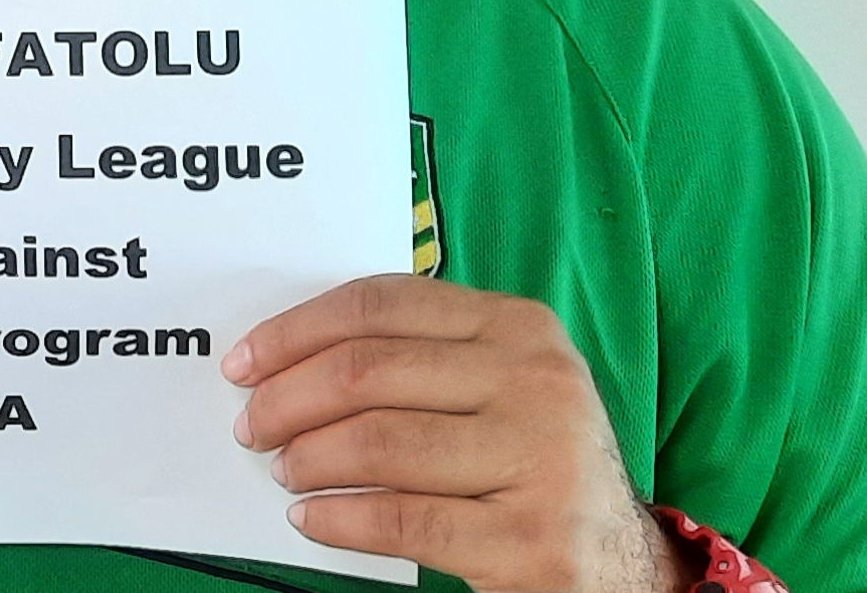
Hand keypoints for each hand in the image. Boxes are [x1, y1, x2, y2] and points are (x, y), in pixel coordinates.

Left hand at [225, 275, 679, 592]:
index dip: (297, 330)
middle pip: (369, 371)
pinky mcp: (530, 538)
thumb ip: (416, 357)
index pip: (383, 304)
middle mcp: (537, 382)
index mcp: (521, 328)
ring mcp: (540, 459)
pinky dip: (338, 517)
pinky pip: (401, 518)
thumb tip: (289, 359)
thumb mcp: (498, 385)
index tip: (245, 361)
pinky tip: (312, 517)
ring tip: (285, 471)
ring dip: (309, 458)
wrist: (620, 561)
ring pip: (379, 443)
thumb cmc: (532, 462)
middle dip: (289, 399)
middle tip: (253, 427)